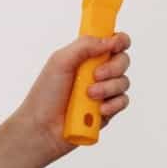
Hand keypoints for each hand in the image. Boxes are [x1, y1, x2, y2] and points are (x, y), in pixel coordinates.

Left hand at [14, 33, 132, 156]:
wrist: (43, 127)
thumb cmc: (45, 94)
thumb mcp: (60, 61)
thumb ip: (84, 46)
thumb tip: (109, 40)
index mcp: (86, 56)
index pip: (111, 41)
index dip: (119, 40)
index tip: (115, 45)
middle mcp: (97, 72)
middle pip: (123, 60)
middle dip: (113, 67)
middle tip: (96, 75)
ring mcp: (104, 92)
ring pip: (123, 82)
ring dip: (108, 88)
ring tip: (90, 95)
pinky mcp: (107, 110)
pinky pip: (122, 102)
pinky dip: (113, 104)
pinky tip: (99, 110)